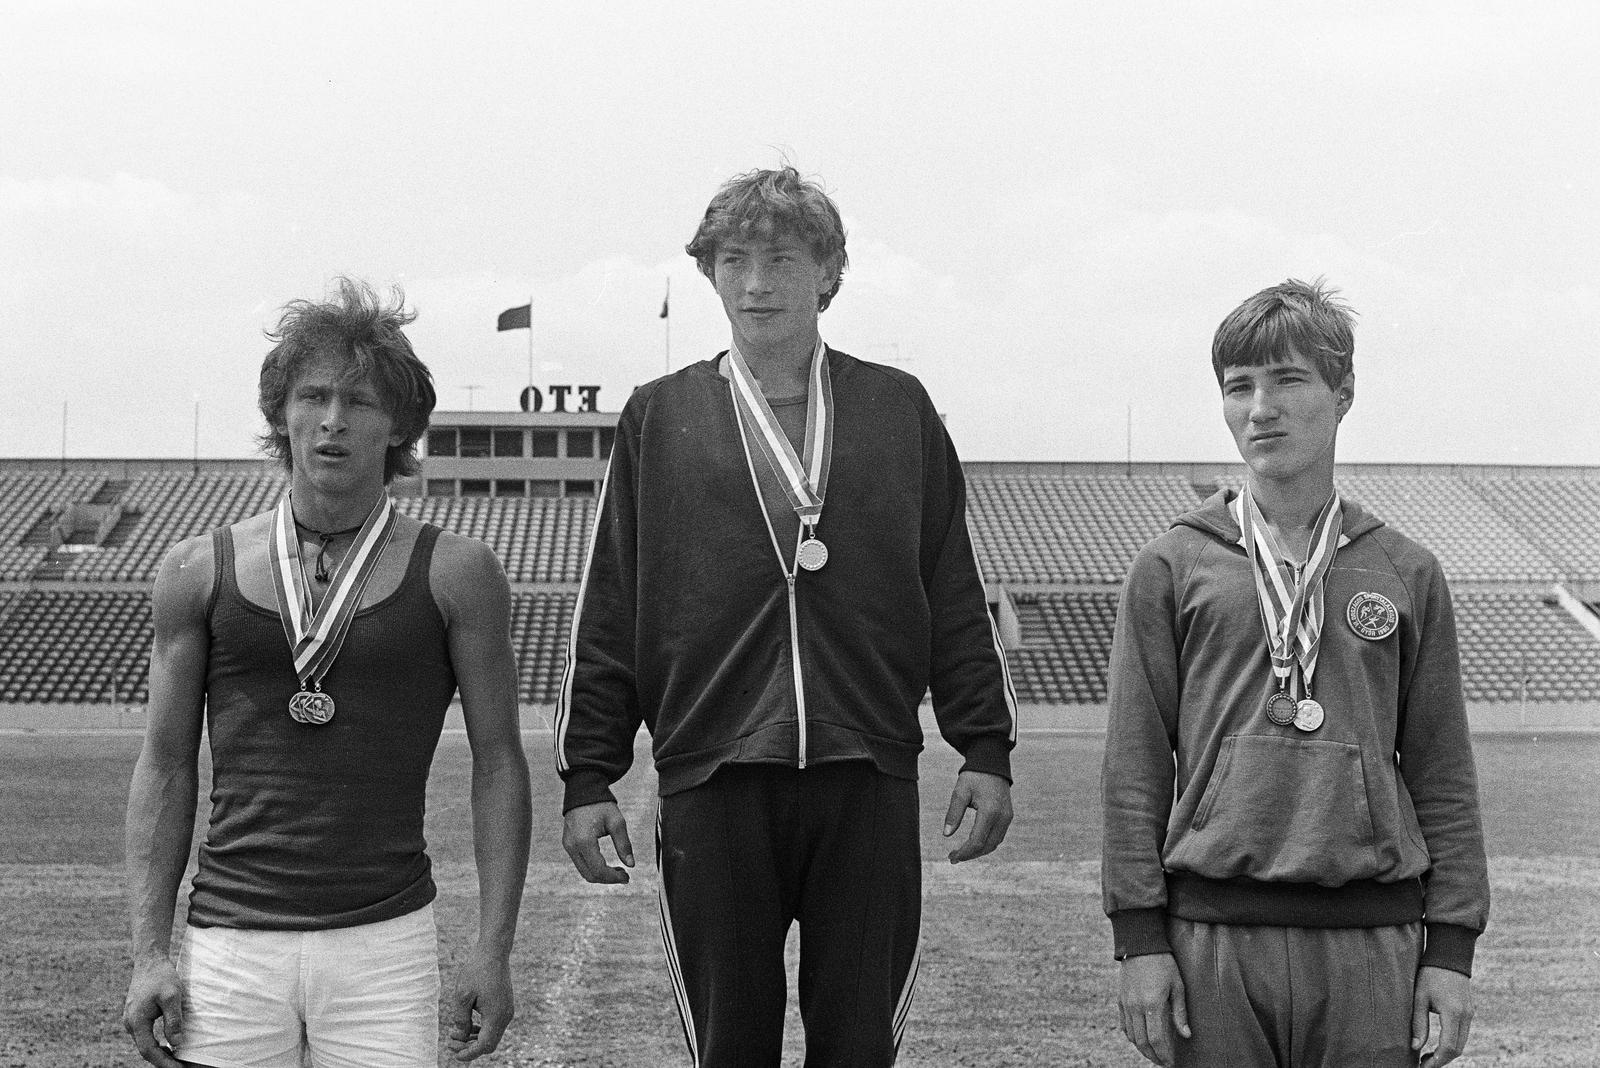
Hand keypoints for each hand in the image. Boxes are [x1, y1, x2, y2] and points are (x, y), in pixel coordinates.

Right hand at [123, 955, 183, 1067]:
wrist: (150, 961)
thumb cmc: (162, 976)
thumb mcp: (173, 996)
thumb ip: (173, 1020)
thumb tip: (176, 1043)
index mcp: (137, 1021)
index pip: (148, 1050)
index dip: (164, 1062)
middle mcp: (130, 1023)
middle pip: (145, 1050)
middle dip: (162, 1061)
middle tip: (180, 1067)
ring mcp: (131, 1019)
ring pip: (144, 1043)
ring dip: (159, 1053)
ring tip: (176, 1060)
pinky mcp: (135, 1015)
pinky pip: (144, 1035)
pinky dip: (155, 1043)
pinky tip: (168, 1046)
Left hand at [447, 944, 514, 1060]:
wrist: (493, 953)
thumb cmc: (477, 971)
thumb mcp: (462, 996)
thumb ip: (461, 1020)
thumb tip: (461, 1036)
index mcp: (496, 1016)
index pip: (484, 1045)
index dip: (469, 1053)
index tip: (454, 1054)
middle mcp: (505, 1016)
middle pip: (489, 1044)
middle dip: (470, 1047)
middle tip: (451, 1042)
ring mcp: (507, 1011)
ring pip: (492, 1035)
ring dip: (474, 1039)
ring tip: (455, 1035)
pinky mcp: (505, 1005)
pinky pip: (494, 1025)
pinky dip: (481, 1030)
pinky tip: (467, 1025)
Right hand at [562, 801, 634, 883]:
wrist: (583, 791)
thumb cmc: (601, 805)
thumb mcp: (617, 822)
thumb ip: (624, 844)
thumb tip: (631, 865)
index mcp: (584, 841)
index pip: (598, 870)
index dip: (614, 878)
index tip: (627, 877)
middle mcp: (572, 846)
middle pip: (590, 875)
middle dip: (608, 879)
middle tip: (625, 876)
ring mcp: (568, 846)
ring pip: (584, 872)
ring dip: (601, 875)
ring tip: (618, 870)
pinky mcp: (568, 844)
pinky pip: (580, 863)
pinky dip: (593, 868)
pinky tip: (606, 864)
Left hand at [942, 769, 1012, 862]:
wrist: (992, 763)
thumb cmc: (974, 776)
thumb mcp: (960, 792)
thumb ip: (953, 813)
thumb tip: (946, 834)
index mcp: (990, 811)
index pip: (977, 841)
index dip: (964, 853)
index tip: (951, 856)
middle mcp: (1002, 817)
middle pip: (987, 846)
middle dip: (970, 855)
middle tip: (953, 857)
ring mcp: (1007, 817)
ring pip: (994, 843)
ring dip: (978, 851)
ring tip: (961, 853)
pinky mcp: (1008, 816)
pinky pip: (998, 836)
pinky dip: (986, 843)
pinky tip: (973, 844)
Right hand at [1118, 953, 1190, 1066]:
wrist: (1141, 945)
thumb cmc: (1164, 964)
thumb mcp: (1177, 986)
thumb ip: (1180, 1012)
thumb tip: (1186, 1035)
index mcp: (1152, 1004)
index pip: (1156, 1039)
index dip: (1163, 1054)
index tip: (1170, 1062)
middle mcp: (1136, 1007)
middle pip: (1142, 1041)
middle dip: (1153, 1055)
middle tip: (1162, 1062)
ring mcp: (1126, 1003)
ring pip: (1131, 1035)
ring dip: (1142, 1048)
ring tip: (1153, 1053)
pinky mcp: (1121, 999)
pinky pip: (1124, 1024)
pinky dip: (1131, 1036)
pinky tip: (1139, 1039)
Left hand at [1413, 965, 1472, 1066]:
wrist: (1449, 955)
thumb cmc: (1430, 974)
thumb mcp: (1419, 997)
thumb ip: (1418, 1023)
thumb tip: (1415, 1047)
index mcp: (1453, 1013)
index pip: (1448, 1047)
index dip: (1436, 1061)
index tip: (1423, 1066)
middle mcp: (1466, 1016)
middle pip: (1457, 1049)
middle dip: (1441, 1060)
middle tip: (1423, 1064)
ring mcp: (1470, 1014)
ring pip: (1461, 1043)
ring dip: (1447, 1053)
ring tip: (1427, 1057)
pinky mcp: (1469, 1011)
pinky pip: (1462, 1034)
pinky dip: (1452, 1044)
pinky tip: (1437, 1045)